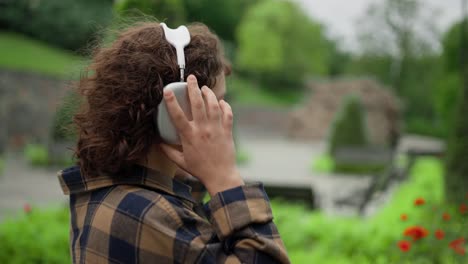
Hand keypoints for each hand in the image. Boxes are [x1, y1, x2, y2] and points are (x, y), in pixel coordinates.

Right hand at [160, 75, 243, 195]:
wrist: (221, 176)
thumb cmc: (200, 170)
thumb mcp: (180, 162)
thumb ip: (168, 151)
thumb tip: (158, 143)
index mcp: (189, 136)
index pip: (177, 115)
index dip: (171, 101)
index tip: (167, 90)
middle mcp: (202, 129)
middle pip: (197, 103)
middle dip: (193, 88)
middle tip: (191, 78)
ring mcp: (216, 129)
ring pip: (213, 105)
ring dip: (209, 94)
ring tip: (204, 87)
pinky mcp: (227, 131)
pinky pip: (227, 113)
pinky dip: (225, 105)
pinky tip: (221, 101)